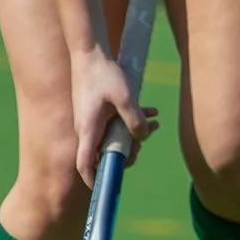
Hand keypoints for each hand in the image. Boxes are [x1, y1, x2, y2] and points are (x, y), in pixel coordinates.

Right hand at [70, 45, 156, 185]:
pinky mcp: (97, 113)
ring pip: (113, 138)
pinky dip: (131, 121)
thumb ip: (135, 119)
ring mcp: (91, 121)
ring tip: (154, 124)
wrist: (90, 51)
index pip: (85, 164)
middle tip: (144, 143)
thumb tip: (143, 138)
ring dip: (133, 135)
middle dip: (127, 153)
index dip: (94, 179)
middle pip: (104, 154)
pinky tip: (151, 112)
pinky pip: (114, 125)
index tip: (106, 188)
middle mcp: (86, 130)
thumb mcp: (125, 96)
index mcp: (88, 130)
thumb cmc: (103, 73)